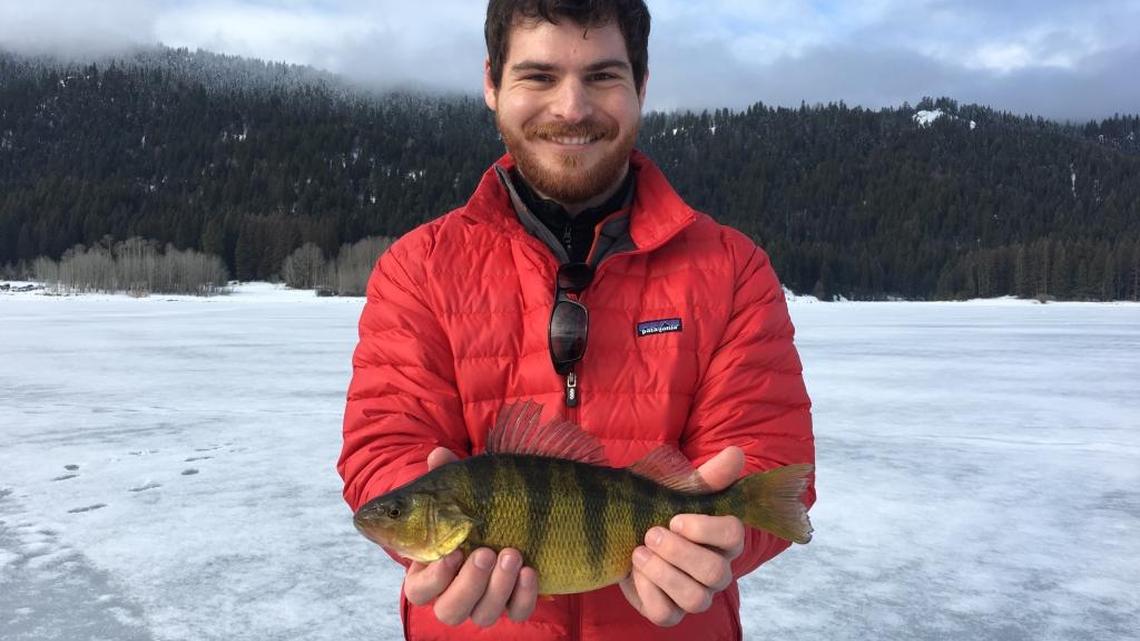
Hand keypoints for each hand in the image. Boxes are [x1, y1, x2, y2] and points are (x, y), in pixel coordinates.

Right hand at [402, 447, 538, 626]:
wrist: (531, 509)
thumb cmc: (486, 499)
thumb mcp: (469, 485)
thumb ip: (449, 474)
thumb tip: (438, 455)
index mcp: (434, 567)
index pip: (418, 590)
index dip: (432, 579)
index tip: (451, 554)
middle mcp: (458, 590)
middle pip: (449, 611)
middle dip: (468, 585)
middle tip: (484, 553)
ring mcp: (489, 598)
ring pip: (483, 614)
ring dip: (497, 587)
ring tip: (512, 553)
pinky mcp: (518, 600)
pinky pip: (518, 612)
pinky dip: (524, 595)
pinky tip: (530, 570)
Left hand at [619, 446, 746, 626]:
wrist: (622, 534)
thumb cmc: (657, 512)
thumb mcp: (677, 491)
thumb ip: (708, 477)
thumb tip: (736, 453)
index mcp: (723, 540)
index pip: (734, 536)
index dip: (705, 529)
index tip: (675, 518)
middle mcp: (716, 571)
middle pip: (715, 572)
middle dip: (679, 552)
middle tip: (650, 533)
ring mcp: (695, 595)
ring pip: (695, 599)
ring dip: (663, 573)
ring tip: (639, 552)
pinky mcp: (669, 612)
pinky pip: (666, 613)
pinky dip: (647, 592)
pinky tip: (634, 571)